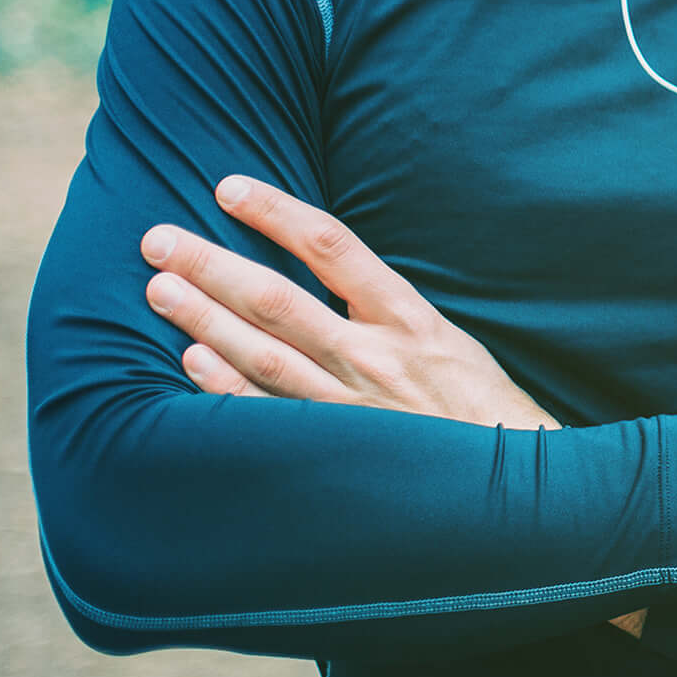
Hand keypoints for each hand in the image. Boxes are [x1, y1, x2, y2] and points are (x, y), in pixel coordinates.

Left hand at [141, 175, 558, 431]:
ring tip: (159, 289)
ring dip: (204, 319)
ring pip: (262, 353)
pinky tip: (191, 361)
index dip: (277, 213)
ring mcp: (351, 406)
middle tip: (157, 239)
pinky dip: (226, 387)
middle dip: (212, 265)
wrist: (518, 488)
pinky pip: (268, 415)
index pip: (334, 247)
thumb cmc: (483, 411)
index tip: (228, 188)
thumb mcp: (452, 343)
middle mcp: (376, 356)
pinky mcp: (336, 450)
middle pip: (278, 299)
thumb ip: (391, 314)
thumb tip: (329, 277)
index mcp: (411, 319)